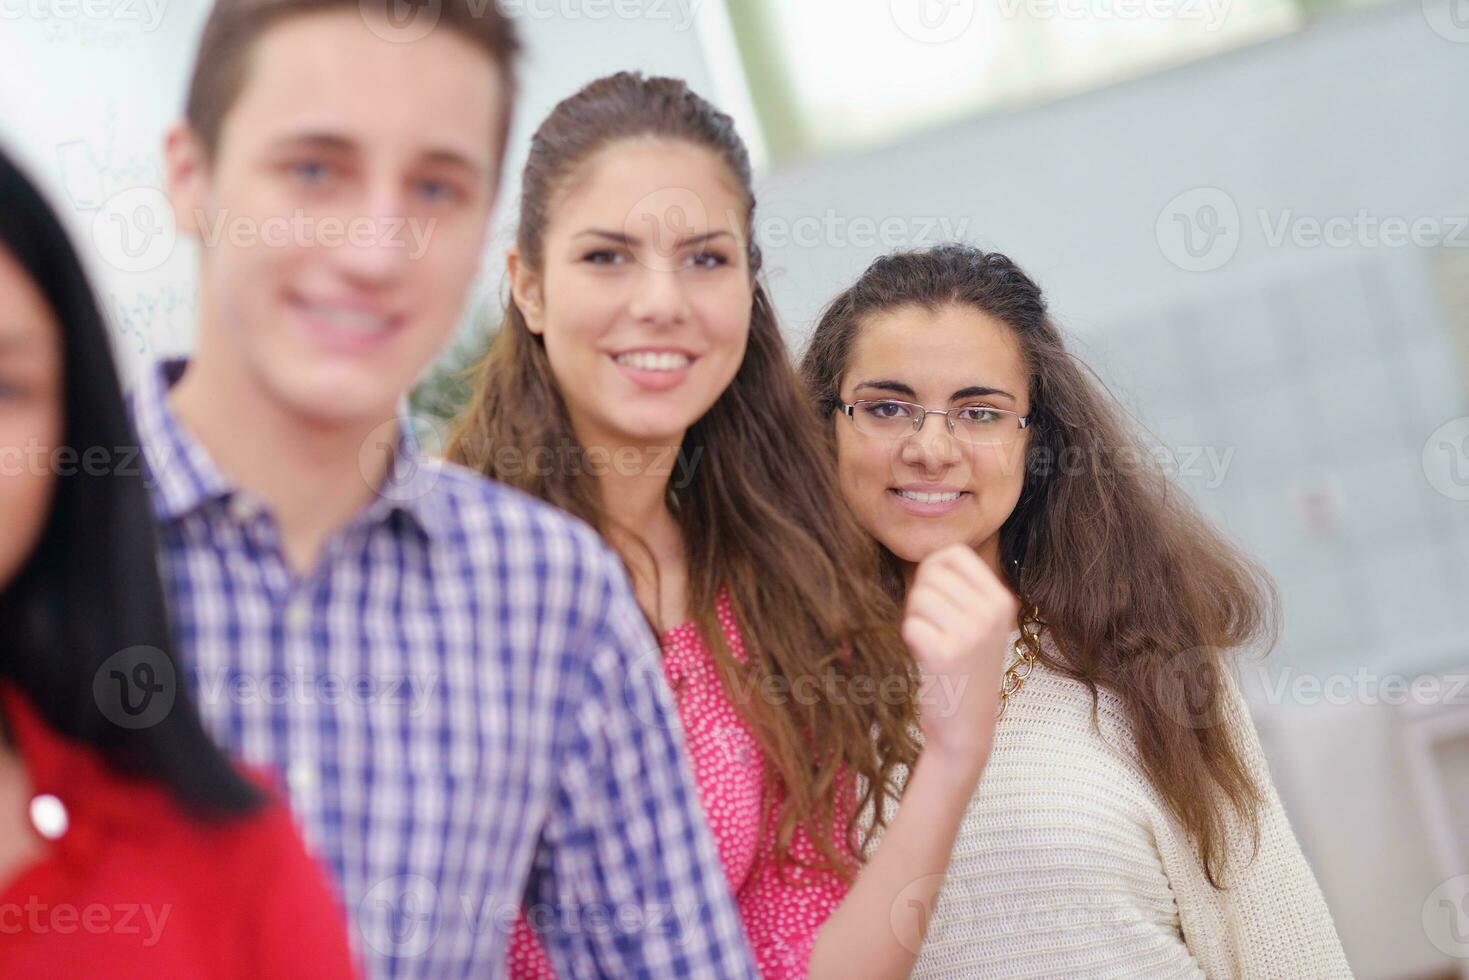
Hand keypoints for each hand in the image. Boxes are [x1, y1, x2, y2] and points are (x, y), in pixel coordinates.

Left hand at [901, 544, 1018, 773]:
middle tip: (934, 629)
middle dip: (920, 597)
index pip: (953, 553)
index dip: (931, 571)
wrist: (966, 729)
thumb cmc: (962, 670)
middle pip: (930, 573)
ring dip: (915, 620)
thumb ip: (959, 588)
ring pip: (918, 597)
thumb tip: (929, 553)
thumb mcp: (977, 623)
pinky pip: (910, 625)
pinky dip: (910, 641)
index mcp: (1001, 600)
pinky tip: (927, 660)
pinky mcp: (946, 654)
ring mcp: (972, 633)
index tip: (937, 600)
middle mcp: (992, 612)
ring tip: (932, 644)